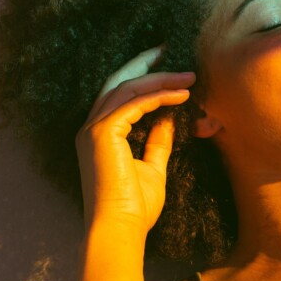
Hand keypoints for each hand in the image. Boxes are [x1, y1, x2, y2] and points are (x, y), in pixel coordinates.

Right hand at [75, 46, 195, 233]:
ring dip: (160, 78)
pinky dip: (159, 95)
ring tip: (189, 76)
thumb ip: (157, 142)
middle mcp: (91, 127)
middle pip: (119, 82)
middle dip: (145, 63)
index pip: (120, 95)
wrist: (119, 230)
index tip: (170, 68)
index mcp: (99, 135)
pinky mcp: (102, 133)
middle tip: (171, 49)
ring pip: (128, 88)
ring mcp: (94, 129)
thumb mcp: (152, 168)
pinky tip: (182, 94)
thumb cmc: (134, 208)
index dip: (143, 77)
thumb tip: (168, 118)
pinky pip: (134, 103)